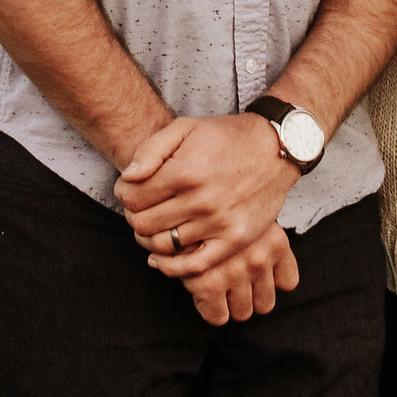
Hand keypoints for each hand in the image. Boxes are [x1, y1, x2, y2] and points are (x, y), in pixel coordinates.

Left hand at [116, 111, 301, 319]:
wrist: (273, 148)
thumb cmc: (225, 137)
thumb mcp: (185, 128)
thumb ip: (151, 150)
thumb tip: (128, 177)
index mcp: (184, 171)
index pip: (133, 197)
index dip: (123, 194)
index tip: (126, 190)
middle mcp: (200, 201)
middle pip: (144, 224)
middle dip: (133, 217)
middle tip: (137, 209)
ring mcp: (218, 224)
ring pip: (163, 246)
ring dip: (148, 240)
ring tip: (151, 228)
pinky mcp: (234, 241)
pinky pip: (194, 267)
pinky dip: (170, 268)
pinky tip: (160, 259)